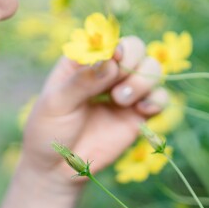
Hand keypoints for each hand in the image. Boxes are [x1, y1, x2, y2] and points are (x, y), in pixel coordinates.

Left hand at [22, 36, 166, 182]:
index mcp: (83, 60)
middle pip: (136, 48)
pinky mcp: (138, 114)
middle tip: (117, 83)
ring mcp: (125, 92)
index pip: (106, 38)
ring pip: (152, 69)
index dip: (115, 44)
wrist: (57, 169)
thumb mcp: (56, 103)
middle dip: (133, 60)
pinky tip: (142, 110)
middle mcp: (108, 71)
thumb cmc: (48, 131)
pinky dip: (157, 100)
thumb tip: (110, 61)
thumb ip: (82, 82)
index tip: (115, 56)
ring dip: (143, 80)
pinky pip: (161, 98)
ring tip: (120, 100)